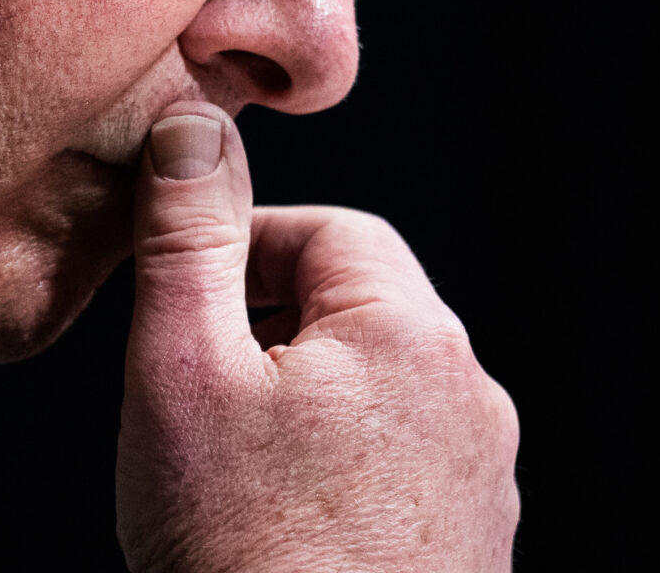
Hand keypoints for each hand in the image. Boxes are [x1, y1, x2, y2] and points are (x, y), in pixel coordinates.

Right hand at [116, 102, 518, 572]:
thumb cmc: (243, 552)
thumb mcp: (182, 368)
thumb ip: (188, 236)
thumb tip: (192, 128)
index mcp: (408, 333)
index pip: (328, 228)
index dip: (242, 248)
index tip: (184, 297)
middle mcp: (467, 396)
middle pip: (354, 304)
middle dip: (267, 321)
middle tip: (192, 381)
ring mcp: (477, 476)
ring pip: (371, 384)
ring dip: (298, 393)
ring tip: (227, 457)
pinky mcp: (466, 540)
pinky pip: (393, 457)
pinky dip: (332, 460)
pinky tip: (275, 513)